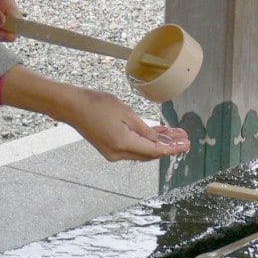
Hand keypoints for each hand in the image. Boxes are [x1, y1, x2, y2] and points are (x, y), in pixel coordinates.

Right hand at [0, 66, 190, 161]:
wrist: (71, 106)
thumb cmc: (96, 104)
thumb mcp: (126, 113)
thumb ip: (144, 129)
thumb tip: (158, 141)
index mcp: (123, 144)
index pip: (155, 151)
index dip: (172, 148)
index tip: (186, 144)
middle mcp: (118, 153)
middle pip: (150, 154)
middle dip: (168, 146)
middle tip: (184, 138)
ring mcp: (113, 152)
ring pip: (142, 151)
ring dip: (158, 143)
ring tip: (175, 135)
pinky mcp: (109, 148)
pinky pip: (132, 147)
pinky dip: (145, 142)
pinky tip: (157, 134)